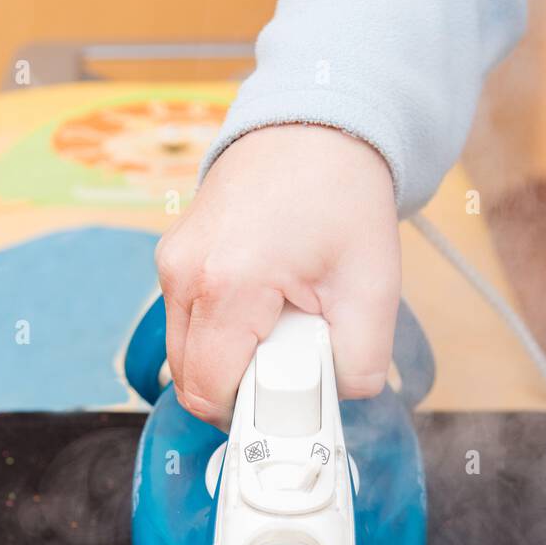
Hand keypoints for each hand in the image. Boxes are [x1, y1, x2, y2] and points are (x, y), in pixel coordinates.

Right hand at [155, 124, 400, 427]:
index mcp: (227, 284)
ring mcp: (172, 264)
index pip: (210, 393)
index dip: (249, 416)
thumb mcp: (373, 288)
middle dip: (242, 393)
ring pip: (188, 356)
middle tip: (293, 370)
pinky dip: (226, 336)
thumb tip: (332, 403)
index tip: (289, 408)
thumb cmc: (342, 196)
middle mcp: (184, 274)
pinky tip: (266, 313)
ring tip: (283, 333)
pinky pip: (190, 326)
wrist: (316, 128)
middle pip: (193, 382)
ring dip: (233, 364)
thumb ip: (359, 364)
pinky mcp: (174, 261)